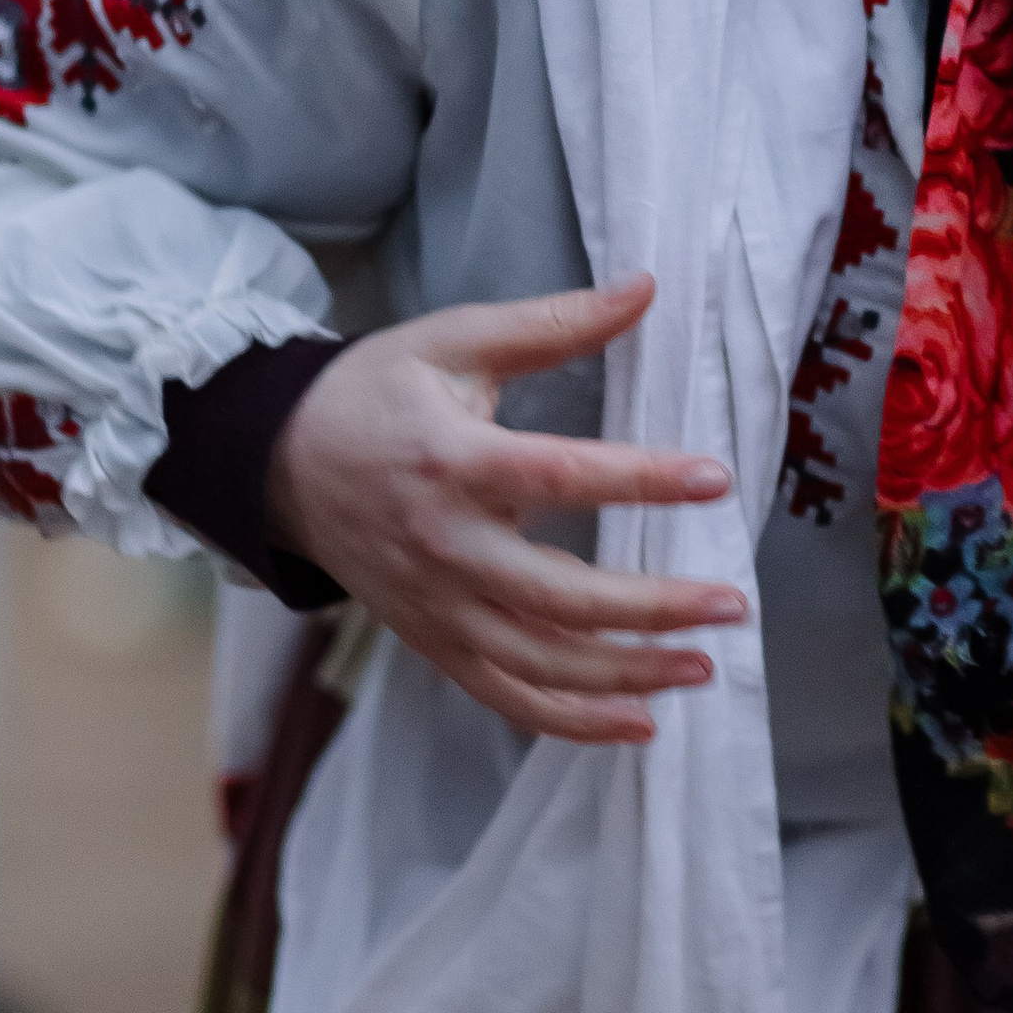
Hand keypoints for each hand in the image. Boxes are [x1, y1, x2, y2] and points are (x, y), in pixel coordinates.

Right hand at [267, 276, 743, 744]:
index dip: (643, 480)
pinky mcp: (431, 642)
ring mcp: (436, 606)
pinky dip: (572, 721)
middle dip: (655, 607)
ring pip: (541, 661)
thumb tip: (646, 288)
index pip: (561, 477)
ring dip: (628, 674)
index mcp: (452, 463)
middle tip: (732, 601)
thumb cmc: (373, 394)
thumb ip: (553, 324)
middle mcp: (443, 547)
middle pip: (561, 597)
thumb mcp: (454, 341)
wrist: (279, 464)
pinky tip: (639, 725)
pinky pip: (506, 697)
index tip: (715, 479)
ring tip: (702, 665)